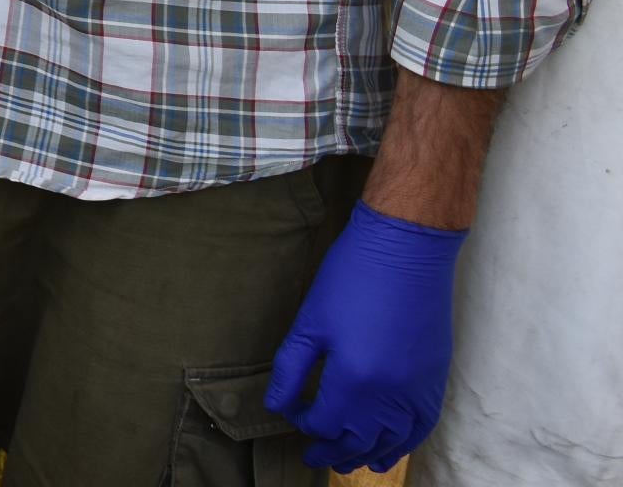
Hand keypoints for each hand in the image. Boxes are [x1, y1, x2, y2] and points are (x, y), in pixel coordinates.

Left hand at [265, 204, 464, 471]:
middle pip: (358, 439)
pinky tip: (388, 452)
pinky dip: (404, 444)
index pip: (324, 422)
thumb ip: (291, 369)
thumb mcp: (310, 322)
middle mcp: (390, 395)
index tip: (292, 413)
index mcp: (354, 379)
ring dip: (367, 454)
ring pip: (391, 440)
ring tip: (346, 463)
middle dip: (332, 450)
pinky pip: (421, 428)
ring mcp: (418, 390)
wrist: (407, 250)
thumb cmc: (351, 278)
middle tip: (313, 458)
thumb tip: (276, 405)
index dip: (304, 423)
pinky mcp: (436, 380)